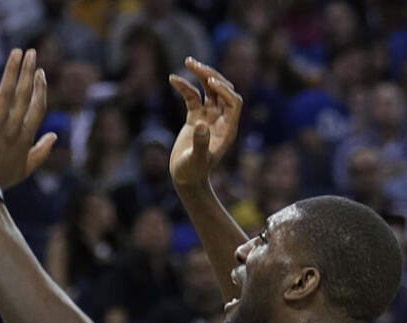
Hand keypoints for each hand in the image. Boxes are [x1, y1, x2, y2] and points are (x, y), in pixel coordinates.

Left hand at [0, 48, 55, 188]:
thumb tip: (55, 135)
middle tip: (31, 52)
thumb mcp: (25, 169)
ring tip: (17, 53)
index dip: (40, 88)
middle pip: (24, 94)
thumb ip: (41, 151)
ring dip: (12, 70)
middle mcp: (13, 128)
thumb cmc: (0, 180)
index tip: (40, 73)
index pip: (37, 106)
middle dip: (29, 71)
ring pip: (6, 93)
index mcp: (25, 137)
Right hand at [168, 58, 242, 188]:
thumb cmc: (192, 172)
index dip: (224, 90)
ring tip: (188, 61)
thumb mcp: (195, 160)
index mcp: (227, 128)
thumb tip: (201, 125)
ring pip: (208, 90)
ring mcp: (208, 117)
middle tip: (195, 64)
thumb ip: (200, 144)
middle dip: (211, 75)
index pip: (233, 101)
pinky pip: (192, 97)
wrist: (185, 178)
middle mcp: (221, 119)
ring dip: (201, 75)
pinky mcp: (195, 118)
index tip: (210, 83)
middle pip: (222, 90)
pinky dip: (184, 87)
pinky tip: (172, 79)